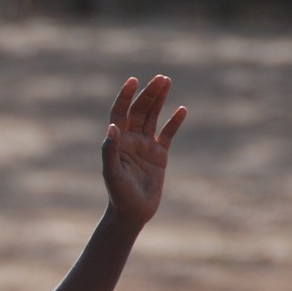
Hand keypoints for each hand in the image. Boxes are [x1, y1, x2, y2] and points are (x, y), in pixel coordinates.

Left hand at [101, 75, 186, 226]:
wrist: (133, 212)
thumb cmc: (118, 193)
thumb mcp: (112, 172)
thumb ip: (110, 149)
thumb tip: (112, 126)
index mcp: (117, 141)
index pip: (120, 112)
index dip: (125, 96)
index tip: (133, 80)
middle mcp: (131, 140)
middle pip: (140, 111)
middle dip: (149, 94)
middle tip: (161, 78)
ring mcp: (145, 146)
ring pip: (153, 117)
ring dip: (160, 101)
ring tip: (167, 82)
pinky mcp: (159, 155)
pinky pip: (168, 134)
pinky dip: (174, 122)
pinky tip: (181, 109)